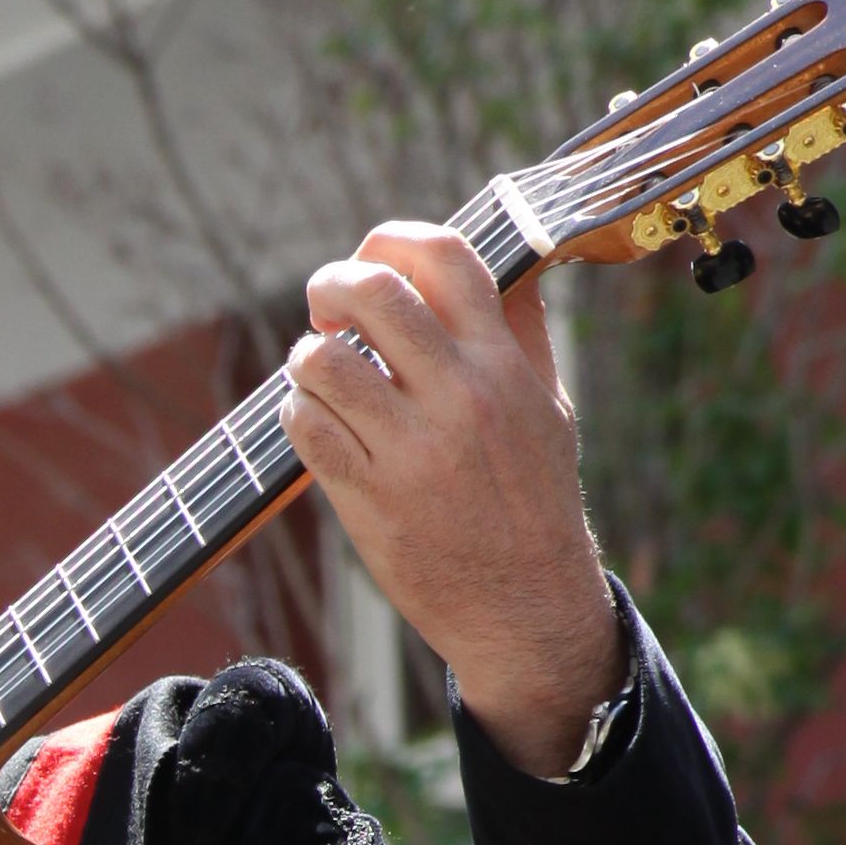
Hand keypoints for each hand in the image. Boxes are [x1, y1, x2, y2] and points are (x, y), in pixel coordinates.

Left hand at [280, 223, 621, 776]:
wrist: (525, 605)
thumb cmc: (533, 499)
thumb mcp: (549, 407)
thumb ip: (521, 333)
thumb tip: (506, 262)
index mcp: (503, 365)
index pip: (447, 258)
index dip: (393, 239)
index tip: (373, 257)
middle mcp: (458, 397)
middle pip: (373, 293)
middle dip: (331, 284)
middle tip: (324, 306)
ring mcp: (411, 450)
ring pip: (324, 361)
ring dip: (307, 357)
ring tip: (318, 372)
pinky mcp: (370, 499)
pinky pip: (306, 428)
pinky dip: (296, 412)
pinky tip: (313, 419)